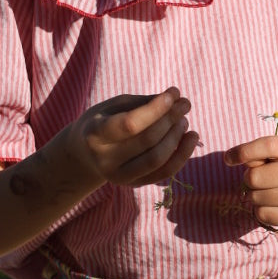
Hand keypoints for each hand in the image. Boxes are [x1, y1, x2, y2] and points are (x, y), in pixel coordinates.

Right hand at [68, 89, 198, 189]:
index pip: (130, 124)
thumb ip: (144, 102)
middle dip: (171, 119)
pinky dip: (182, 155)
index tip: (174, 93)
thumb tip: (177, 99)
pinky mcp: (133, 185)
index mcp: (95, 134)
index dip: (155, 108)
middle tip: (185, 103)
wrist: (86, 153)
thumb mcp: (115, 105)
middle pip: (147, 141)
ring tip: (184, 120)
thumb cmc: (105, 120)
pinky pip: (164, 173)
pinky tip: (191, 138)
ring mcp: (119, 177)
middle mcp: (104, 160)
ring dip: (177, 137)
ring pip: (157, 159)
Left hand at [223, 133, 277, 229]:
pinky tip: (274, 204)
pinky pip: (262, 215)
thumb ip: (259, 153)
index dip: (243, 152)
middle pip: (254, 178)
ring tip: (270, 190)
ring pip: (255, 198)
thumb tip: (232, 160)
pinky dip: (261, 210)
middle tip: (262, 178)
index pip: (267, 145)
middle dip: (250, 178)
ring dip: (255, 195)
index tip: (228, 158)